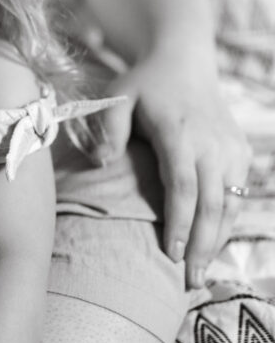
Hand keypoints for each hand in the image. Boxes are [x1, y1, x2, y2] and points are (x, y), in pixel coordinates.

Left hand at [94, 47, 251, 289]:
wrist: (183, 60)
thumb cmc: (143, 83)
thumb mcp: (117, 96)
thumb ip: (108, 128)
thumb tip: (100, 163)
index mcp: (181, 133)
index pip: (184, 186)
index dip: (179, 222)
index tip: (170, 253)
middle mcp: (212, 144)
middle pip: (214, 204)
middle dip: (203, 245)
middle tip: (189, 281)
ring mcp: (232, 149)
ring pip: (231, 204)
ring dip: (218, 241)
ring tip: (200, 274)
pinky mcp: (241, 153)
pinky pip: (239, 196)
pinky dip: (227, 224)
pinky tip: (212, 246)